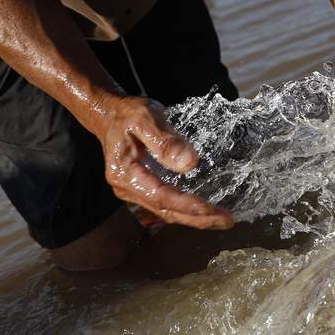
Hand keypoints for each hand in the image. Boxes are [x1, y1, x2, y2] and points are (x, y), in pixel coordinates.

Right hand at [95, 95, 234, 229]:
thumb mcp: (146, 119)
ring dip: (194, 218)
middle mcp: (126, 189)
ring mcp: (132, 191)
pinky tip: (203, 211)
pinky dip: (185, 210)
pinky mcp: (141, 188)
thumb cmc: (127, 114)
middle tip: (227, 221)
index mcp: (125, 174)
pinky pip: (165, 204)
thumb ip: (166, 142)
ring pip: (166, 211)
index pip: (161, 196)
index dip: (188, 205)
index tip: (213, 209)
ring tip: (221, 220)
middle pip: (166, 210)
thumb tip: (190, 164)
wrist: (107, 115)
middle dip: (198, 219)